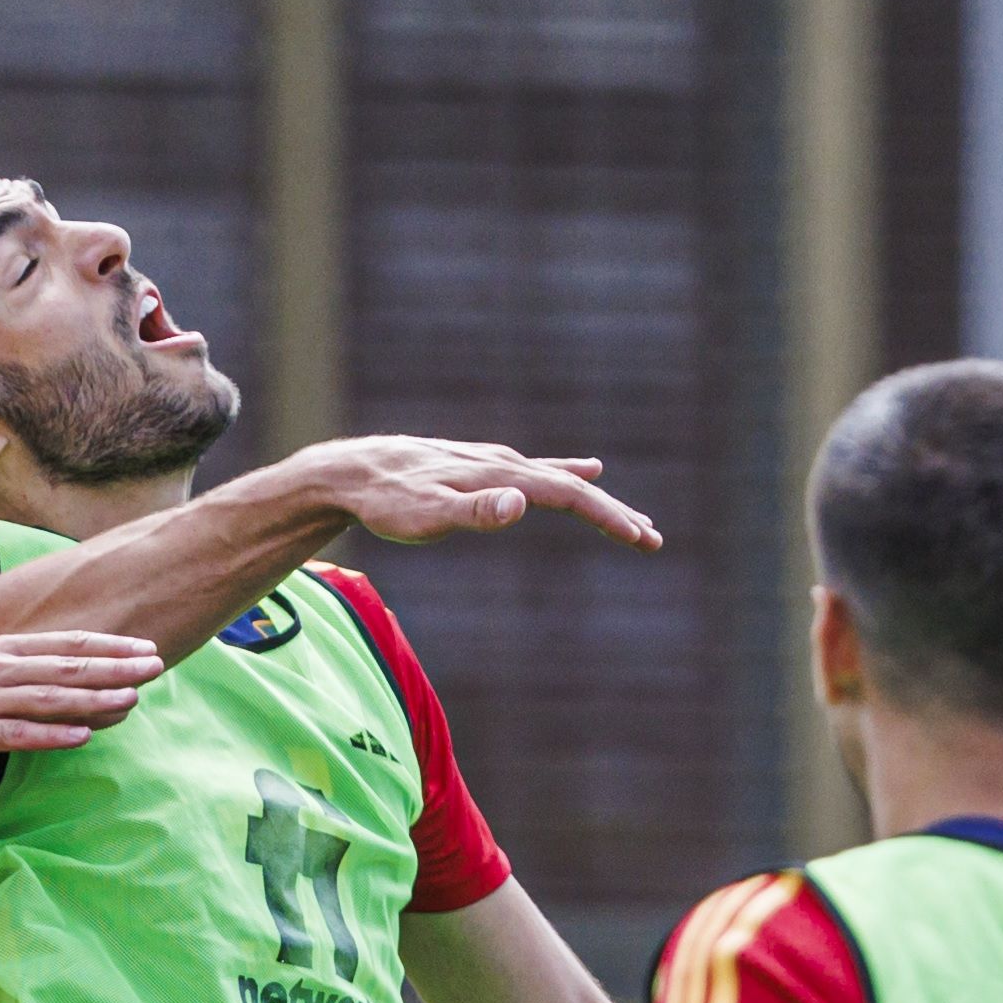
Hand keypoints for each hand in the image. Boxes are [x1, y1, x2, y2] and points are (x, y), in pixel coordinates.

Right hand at [0, 630, 163, 803]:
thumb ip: (30, 687)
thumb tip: (86, 693)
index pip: (64, 645)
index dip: (108, 645)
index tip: (146, 648)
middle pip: (63, 666)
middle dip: (113, 665)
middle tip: (155, 666)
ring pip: (46, 697)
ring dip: (92, 698)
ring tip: (132, 700)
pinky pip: (15, 734)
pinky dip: (51, 735)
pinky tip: (83, 737)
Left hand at [313, 436, 662, 551]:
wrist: (351, 472)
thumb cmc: (385, 503)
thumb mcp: (426, 516)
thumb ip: (475, 512)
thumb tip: (522, 504)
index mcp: (500, 476)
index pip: (569, 494)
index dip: (609, 517)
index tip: (643, 538)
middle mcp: (504, 463)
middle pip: (572, 485)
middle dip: (614, 513)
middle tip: (652, 538)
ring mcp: (493, 463)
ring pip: (559, 478)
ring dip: (598, 498)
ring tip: (629, 516)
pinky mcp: (480, 467)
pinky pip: (538, 470)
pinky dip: (569, 473)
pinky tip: (585, 468)